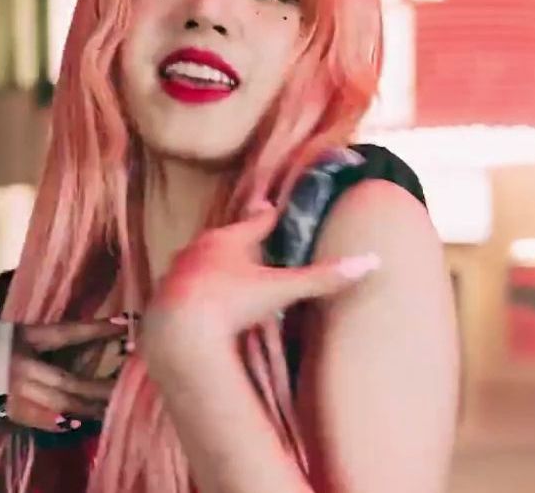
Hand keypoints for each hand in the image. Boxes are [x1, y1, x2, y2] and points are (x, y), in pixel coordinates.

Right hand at [7, 317, 129, 430]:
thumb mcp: (18, 333)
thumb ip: (49, 337)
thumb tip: (94, 338)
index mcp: (25, 338)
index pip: (66, 333)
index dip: (96, 330)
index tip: (124, 324)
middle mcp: (22, 366)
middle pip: (69, 381)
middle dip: (100, 386)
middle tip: (126, 384)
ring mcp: (16, 393)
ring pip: (61, 405)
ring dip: (89, 408)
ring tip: (111, 407)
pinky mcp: (10, 412)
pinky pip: (44, 420)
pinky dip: (65, 421)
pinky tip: (82, 421)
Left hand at [141, 201, 380, 373]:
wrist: (178, 329)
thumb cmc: (231, 302)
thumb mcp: (281, 290)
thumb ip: (321, 278)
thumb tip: (372, 261)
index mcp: (230, 240)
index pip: (255, 222)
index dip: (266, 215)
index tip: (269, 205)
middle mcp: (201, 248)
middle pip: (224, 238)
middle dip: (236, 239)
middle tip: (247, 239)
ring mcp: (179, 270)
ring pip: (199, 260)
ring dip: (211, 263)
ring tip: (221, 270)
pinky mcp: (163, 295)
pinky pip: (181, 287)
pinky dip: (192, 290)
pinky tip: (195, 300)